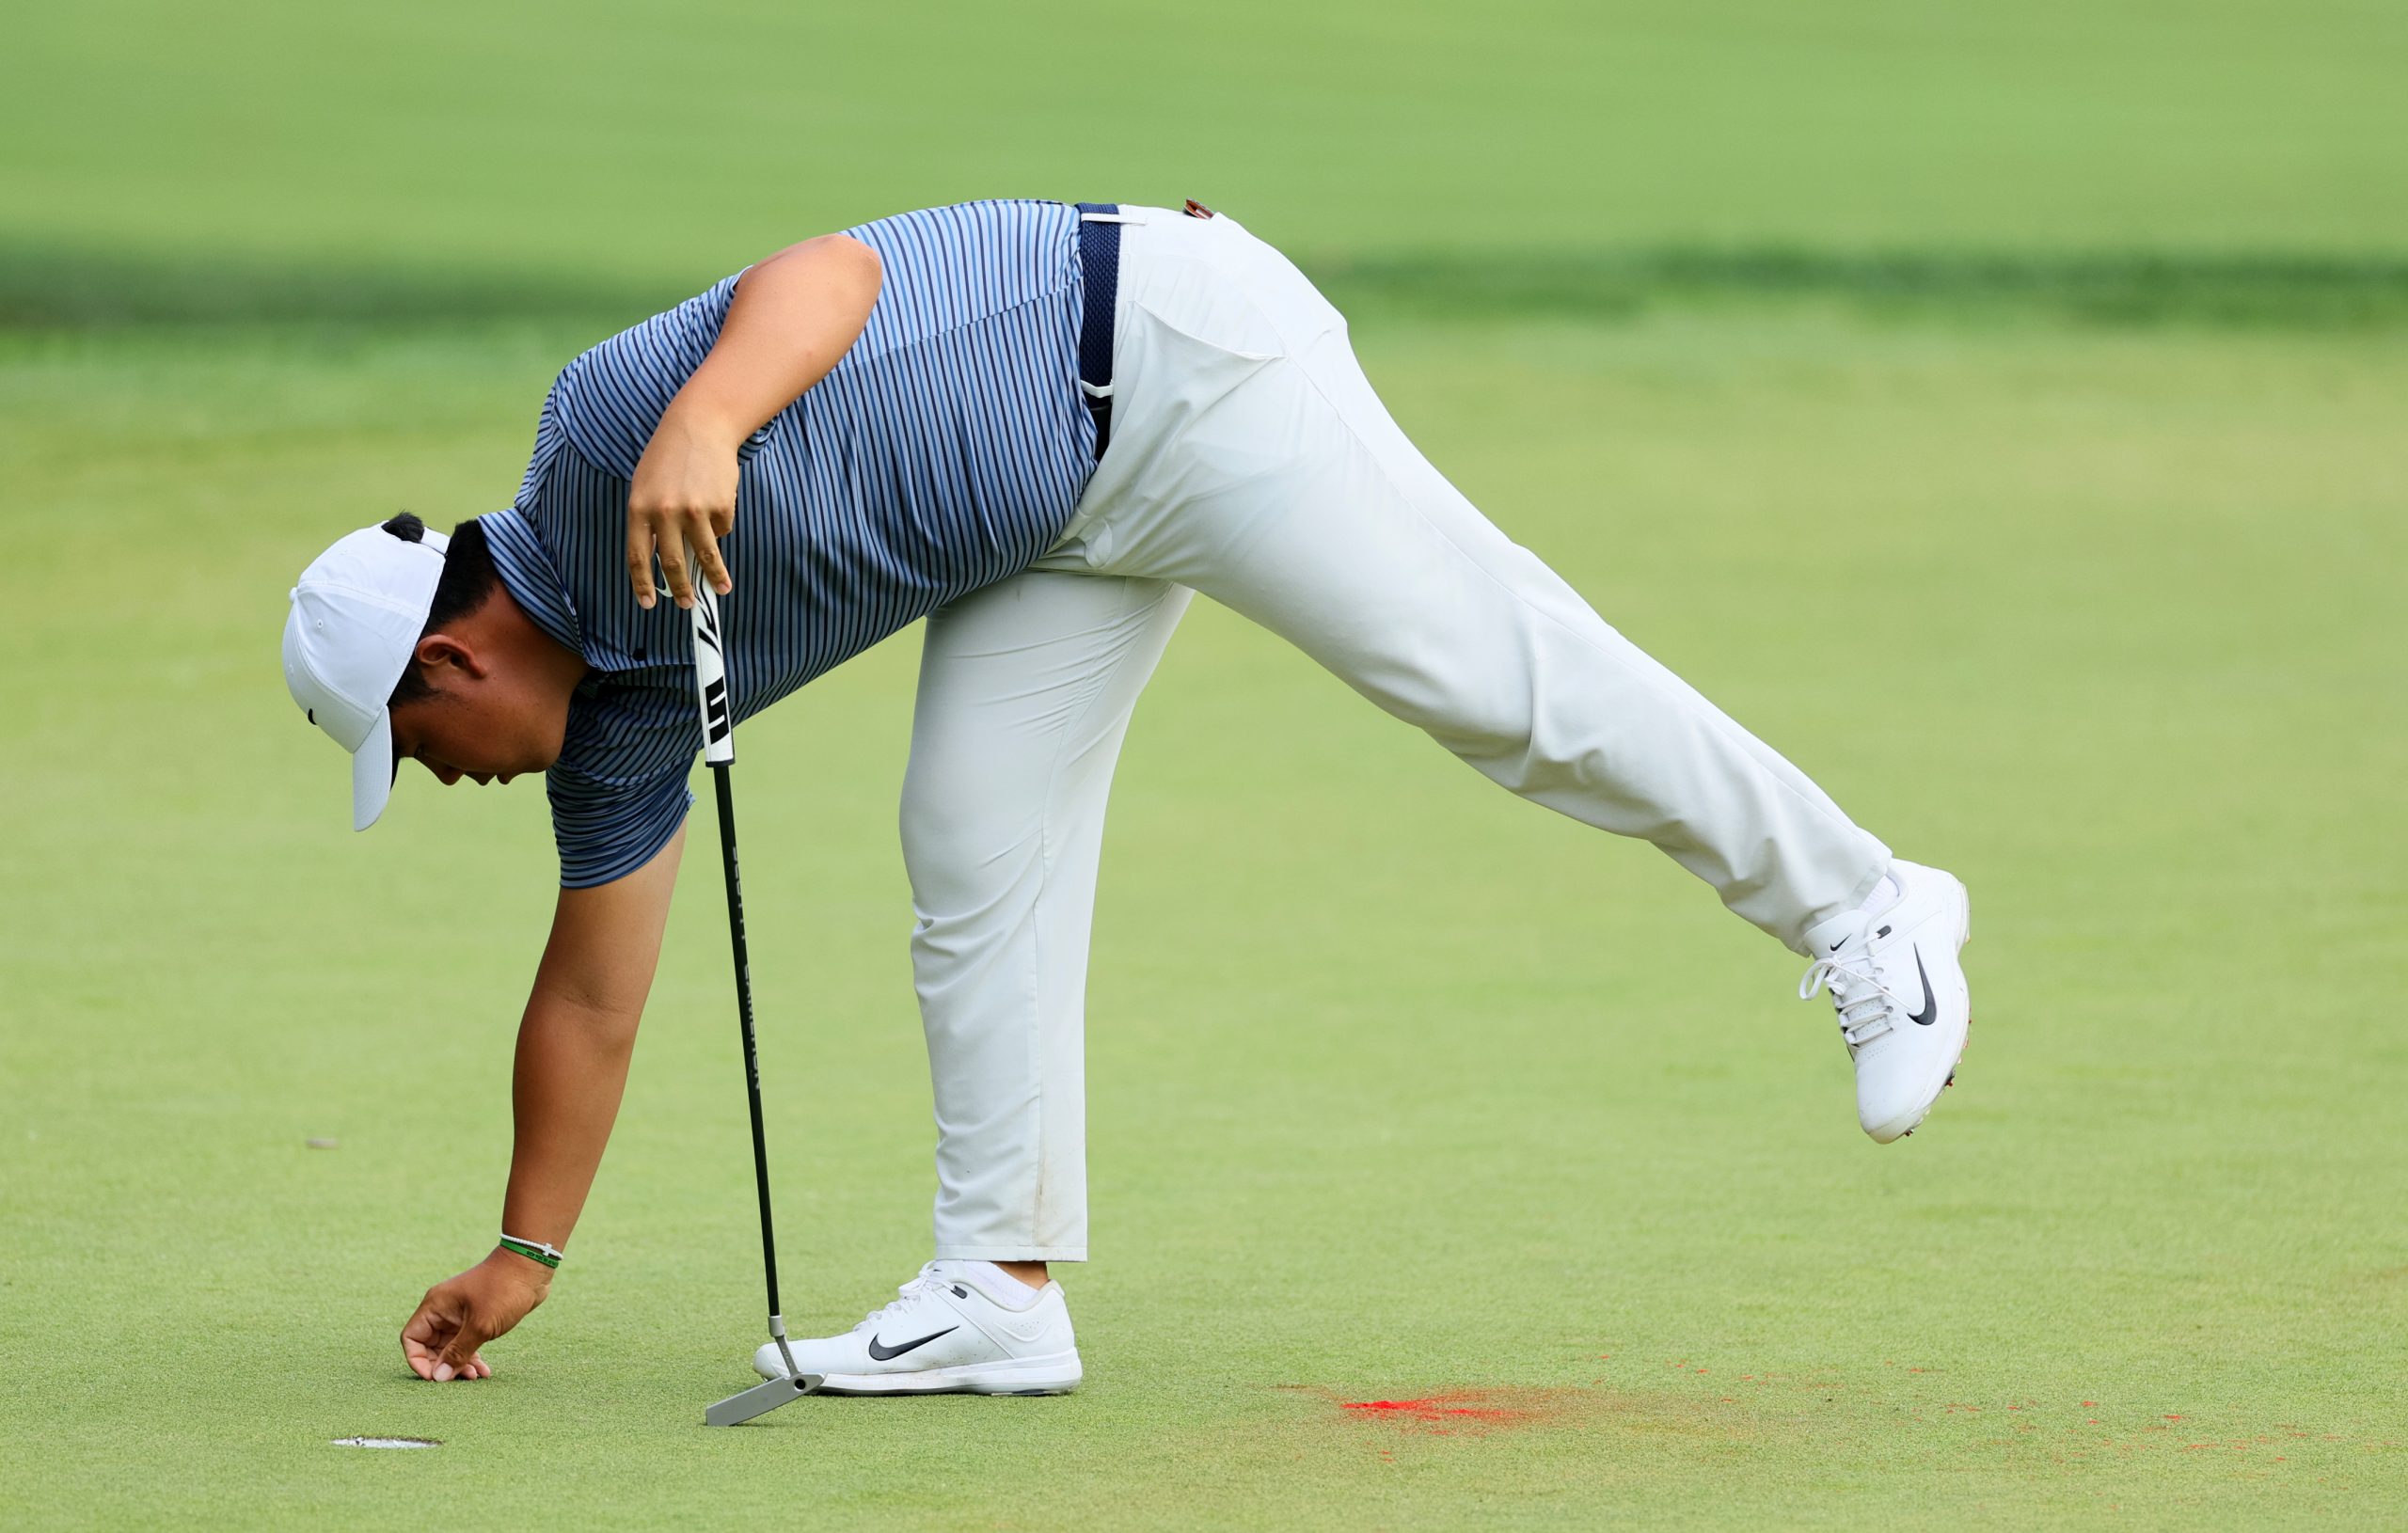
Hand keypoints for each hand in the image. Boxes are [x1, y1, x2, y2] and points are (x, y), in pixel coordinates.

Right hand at [400, 1250, 552, 1380]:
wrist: (531, 1267)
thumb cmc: (503, 1290)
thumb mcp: (480, 1325)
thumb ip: (457, 1352)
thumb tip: (438, 1377)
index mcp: (436, 1306)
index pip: (412, 1338)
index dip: (418, 1360)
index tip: (434, 1377)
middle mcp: (443, 1310)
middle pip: (430, 1346)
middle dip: (443, 1365)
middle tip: (462, 1379)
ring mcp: (460, 1314)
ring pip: (450, 1347)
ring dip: (460, 1364)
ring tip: (477, 1377)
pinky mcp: (476, 1318)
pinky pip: (467, 1343)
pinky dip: (472, 1357)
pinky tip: (484, 1371)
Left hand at [626, 407, 741, 609]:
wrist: (700, 425)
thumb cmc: (669, 457)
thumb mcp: (646, 485)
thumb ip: (650, 521)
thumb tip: (663, 560)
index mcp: (639, 508)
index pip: (638, 556)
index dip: (643, 584)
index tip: (650, 604)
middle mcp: (665, 512)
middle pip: (673, 562)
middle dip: (682, 589)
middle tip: (689, 605)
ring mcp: (694, 509)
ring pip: (705, 554)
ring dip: (715, 576)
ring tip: (722, 588)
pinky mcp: (720, 505)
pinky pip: (722, 528)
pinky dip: (721, 525)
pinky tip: (718, 506)